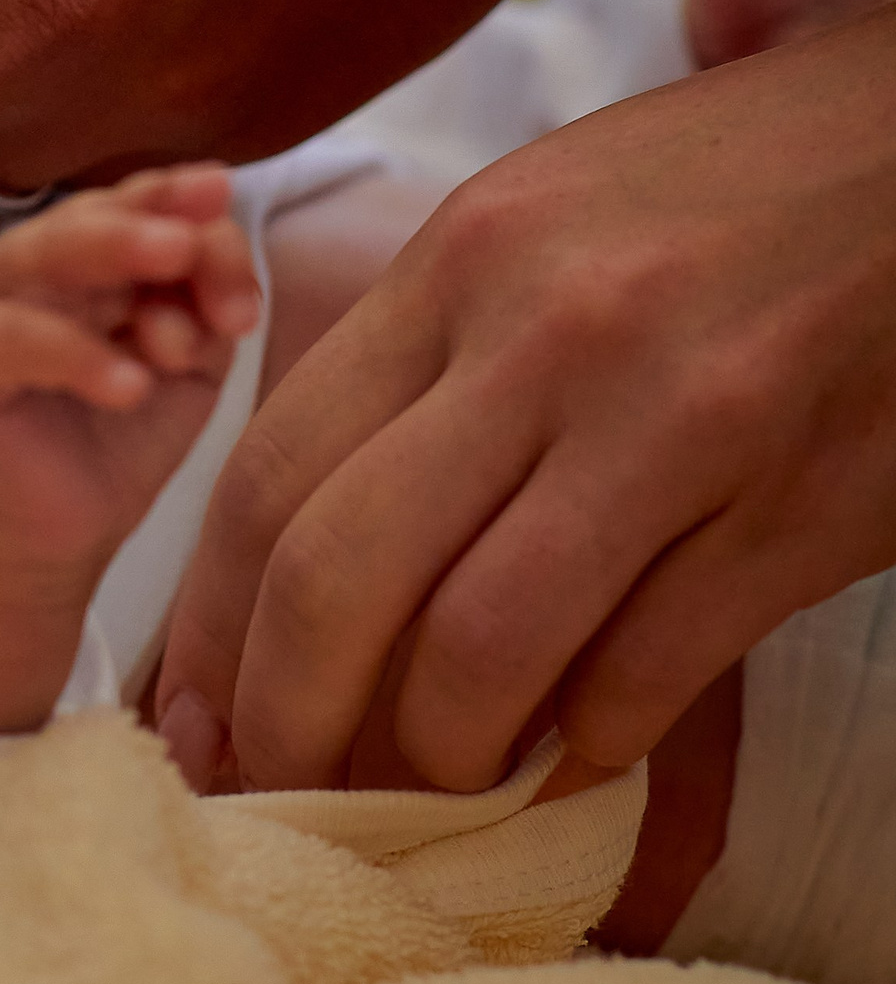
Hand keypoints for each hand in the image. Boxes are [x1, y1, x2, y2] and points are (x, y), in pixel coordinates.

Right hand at [0, 170, 258, 733]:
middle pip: (82, 219)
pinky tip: (130, 384)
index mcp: (77, 260)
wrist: (38, 545)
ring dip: (109, 260)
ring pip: (37, 257)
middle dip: (144, 221)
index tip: (226, 205)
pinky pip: (7, 340)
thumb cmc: (107, 448)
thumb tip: (207, 256)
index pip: (127, 208)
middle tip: (192, 241)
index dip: (176, 201)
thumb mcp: (181, 372)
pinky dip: (73, 354)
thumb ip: (201, 311)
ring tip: (172, 292)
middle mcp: (19, 269)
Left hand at [156, 7, 895, 792]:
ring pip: (480, 654)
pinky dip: (582, 748)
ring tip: (433, 786)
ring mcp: (677, 426)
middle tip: (281, 792)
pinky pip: (643, 680)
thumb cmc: (723, 191)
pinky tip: (566, 760)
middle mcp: (548, 339)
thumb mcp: (539, 221)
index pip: (270, 473)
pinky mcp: (796, 513)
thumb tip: (308, 556)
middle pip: (339, 578)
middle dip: (285, 720)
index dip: (207, 624)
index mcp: (462, 261)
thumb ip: (424, 363)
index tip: (188, 714)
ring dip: (437, 757)